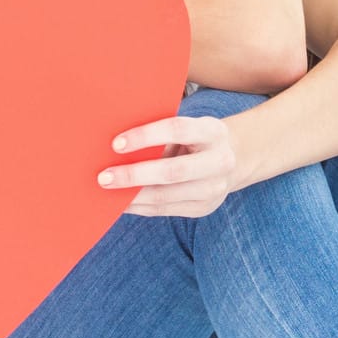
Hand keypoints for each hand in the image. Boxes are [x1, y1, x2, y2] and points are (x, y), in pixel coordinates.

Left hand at [95, 110, 241, 218]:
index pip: (177, 130)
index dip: (146, 136)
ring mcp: (214, 189)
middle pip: (173, 171)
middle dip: (134, 175)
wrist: (233, 159)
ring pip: (166, 196)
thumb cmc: (196, 138)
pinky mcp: (203, 208)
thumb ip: (161, 133)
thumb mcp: (189, 127)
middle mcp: (220, 161)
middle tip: (103, 177)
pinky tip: (122, 201)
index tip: (116, 143)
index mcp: (213, 131)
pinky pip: (164, 210)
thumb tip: (117, 146)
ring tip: (107, 191)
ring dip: (132, 196)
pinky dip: (139, 206)